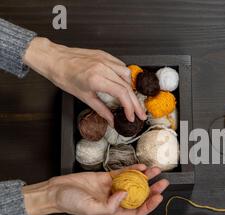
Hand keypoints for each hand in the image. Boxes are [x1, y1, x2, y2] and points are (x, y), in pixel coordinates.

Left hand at [23, 37, 145, 124]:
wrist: (54, 59)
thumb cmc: (64, 76)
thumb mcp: (83, 97)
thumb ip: (101, 109)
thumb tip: (112, 120)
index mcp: (96, 79)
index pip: (122, 94)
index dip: (130, 107)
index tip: (131, 117)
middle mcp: (103, 68)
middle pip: (128, 87)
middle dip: (136, 103)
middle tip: (141, 114)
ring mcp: (105, 60)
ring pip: (127, 75)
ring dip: (131, 89)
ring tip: (131, 100)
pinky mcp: (105, 55)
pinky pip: (121, 66)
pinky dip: (125, 76)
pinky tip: (124, 84)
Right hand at [23, 164, 168, 214]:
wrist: (57, 190)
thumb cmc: (71, 203)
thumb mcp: (90, 208)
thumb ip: (109, 205)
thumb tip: (126, 194)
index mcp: (114, 211)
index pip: (137, 211)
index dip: (149, 205)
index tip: (158, 197)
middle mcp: (116, 200)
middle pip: (139, 196)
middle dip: (153, 190)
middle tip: (163, 182)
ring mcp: (112, 188)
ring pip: (134, 183)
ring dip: (145, 177)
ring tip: (156, 171)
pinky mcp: (106, 177)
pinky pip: (123, 173)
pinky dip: (133, 169)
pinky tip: (141, 166)